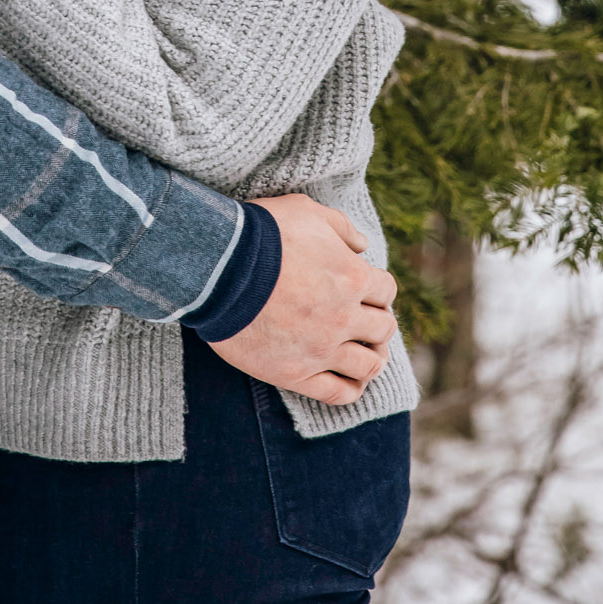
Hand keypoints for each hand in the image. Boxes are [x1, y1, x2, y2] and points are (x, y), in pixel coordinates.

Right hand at [209, 193, 397, 405]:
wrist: (216, 268)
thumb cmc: (261, 233)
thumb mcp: (305, 210)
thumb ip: (340, 227)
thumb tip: (362, 244)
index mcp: (352, 277)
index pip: (386, 290)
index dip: (377, 289)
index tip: (363, 290)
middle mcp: (343, 317)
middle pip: (383, 328)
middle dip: (377, 322)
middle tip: (363, 321)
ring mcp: (321, 349)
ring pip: (368, 365)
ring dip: (372, 357)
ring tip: (365, 354)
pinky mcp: (296, 373)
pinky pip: (338, 392)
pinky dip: (352, 389)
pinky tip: (352, 382)